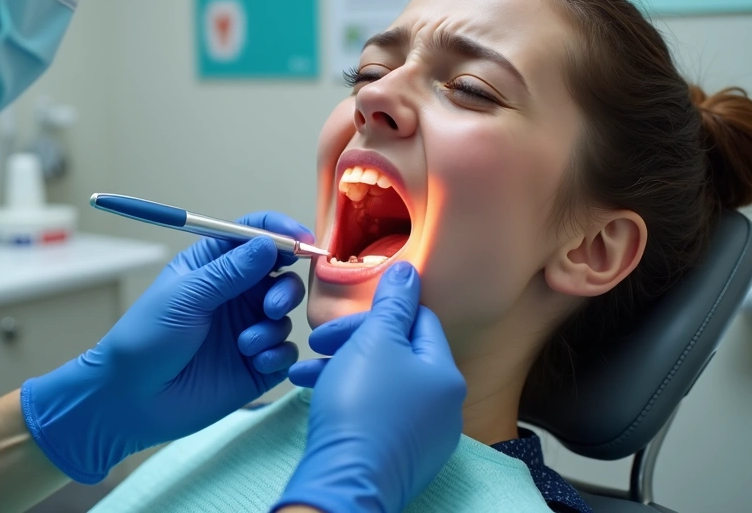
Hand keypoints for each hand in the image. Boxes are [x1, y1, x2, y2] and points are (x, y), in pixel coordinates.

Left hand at [21, 212, 310, 483]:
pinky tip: (254, 362)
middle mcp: (235, 294)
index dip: (280, 232)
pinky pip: (286, 351)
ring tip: (245, 345)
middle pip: (282, 274)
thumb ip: (230, 271)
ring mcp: (248, 329)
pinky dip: (277, 353)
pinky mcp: (256, 365)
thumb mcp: (185, 297)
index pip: (254, 234)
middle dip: (285, 287)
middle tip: (271, 306)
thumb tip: (270, 243)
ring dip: (273, 326)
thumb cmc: (145, 339)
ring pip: (287, 314)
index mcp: (214, 266)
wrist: (131, 399)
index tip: (301, 242)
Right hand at [276, 262, 465, 512]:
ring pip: (383, 385)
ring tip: (305, 372)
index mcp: (446, 374)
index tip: (340, 321)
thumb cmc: (361, 410)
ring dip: (343, 370)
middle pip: (398, 355)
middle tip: (319, 343)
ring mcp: (425, 436)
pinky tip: (320, 399)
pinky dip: (350, 401)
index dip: (376, 315)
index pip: (418, 322)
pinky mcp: (401, 457)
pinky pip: (378, 415)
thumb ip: (393, 304)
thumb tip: (409, 271)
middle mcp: (444, 406)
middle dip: (353, 343)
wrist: (346, 481)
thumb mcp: (374, 342)